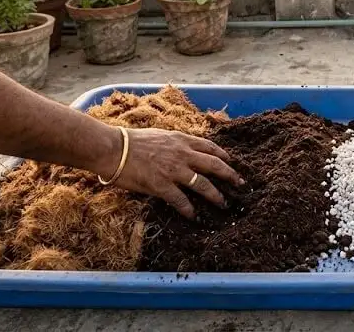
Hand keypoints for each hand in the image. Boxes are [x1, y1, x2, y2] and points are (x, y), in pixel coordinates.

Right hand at [109, 127, 242, 218]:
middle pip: (214, 165)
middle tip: (241, 183)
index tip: (232, 162)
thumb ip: (174, 143)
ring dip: (216, 196)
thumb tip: (182, 150)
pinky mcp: (161, 185)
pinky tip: (194, 216)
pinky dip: (189, 210)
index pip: (210, 147)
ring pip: (203, 184)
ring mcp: (173, 170)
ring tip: (224, 204)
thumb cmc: (131, 141)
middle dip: (230, 175)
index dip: (224, 156)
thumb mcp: (160, 135)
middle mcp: (182, 154)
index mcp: (181, 140)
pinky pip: (181, 200)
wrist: (112, 148)